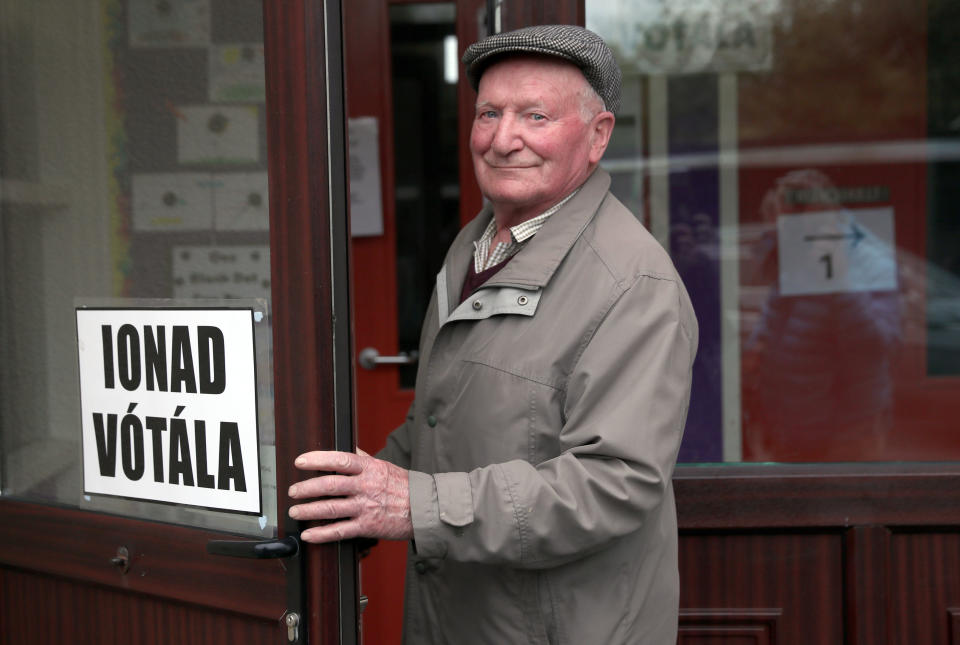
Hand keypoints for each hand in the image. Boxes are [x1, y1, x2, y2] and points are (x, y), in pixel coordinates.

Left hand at [288, 449, 413, 542]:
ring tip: (295, 511)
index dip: (317, 459)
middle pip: (330, 485)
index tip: (300, 461)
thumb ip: (363, 457)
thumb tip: (347, 446)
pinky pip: (340, 531)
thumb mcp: (384, 465)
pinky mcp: (367, 527)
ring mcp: (366, 507)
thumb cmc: (403, 486)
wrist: (424, 508)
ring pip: (331, 509)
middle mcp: (366, 487)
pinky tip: (308, 535)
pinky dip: (321, 534)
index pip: (339, 460)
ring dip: (308, 511)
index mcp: (369, 469)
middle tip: (292, 491)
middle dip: (306, 488)